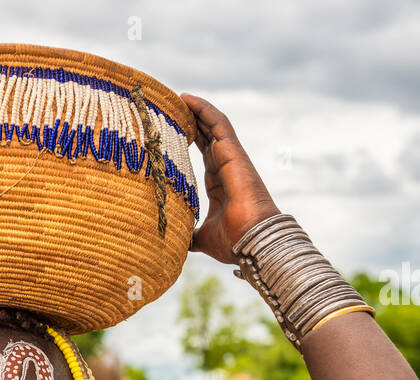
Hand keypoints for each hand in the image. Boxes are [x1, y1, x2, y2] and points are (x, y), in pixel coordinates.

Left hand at [179, 94, 281, 264]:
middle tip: (169, 106)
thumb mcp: (202, 237)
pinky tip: (188, 99)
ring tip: (176, 97)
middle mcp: (225, 168)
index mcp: (217, 184)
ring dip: (196, 110)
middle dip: (190, 120)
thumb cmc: (232, 241)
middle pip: (206, 135)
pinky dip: (204, 110)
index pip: (202, 153)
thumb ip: (190, 235)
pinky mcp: (234, 153)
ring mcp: (231, 158)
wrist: (250, 241)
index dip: (188, 138)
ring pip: (213, 126)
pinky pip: (219, 124)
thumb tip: (176, 243)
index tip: (170, 128)